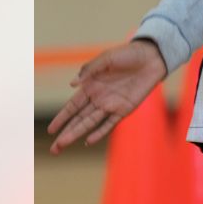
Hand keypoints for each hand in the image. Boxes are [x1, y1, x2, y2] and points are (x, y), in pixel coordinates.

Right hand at [46, 39, 167, 153]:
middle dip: (65, 133)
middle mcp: (98, 98)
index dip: (61, 118)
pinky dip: (99, 132)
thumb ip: (89, 70)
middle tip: (53, 149)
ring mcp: (111, 105)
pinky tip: (89, 140)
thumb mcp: (106, 58)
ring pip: (89, 123)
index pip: (72, 106)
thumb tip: (72, 84)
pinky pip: (110, 123)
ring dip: (76, 134)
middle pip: (78, 119)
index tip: (51, 130)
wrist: (152, 57)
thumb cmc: (128, 54)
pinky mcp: (124, 109)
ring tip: (62, 146)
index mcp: (91, 86)